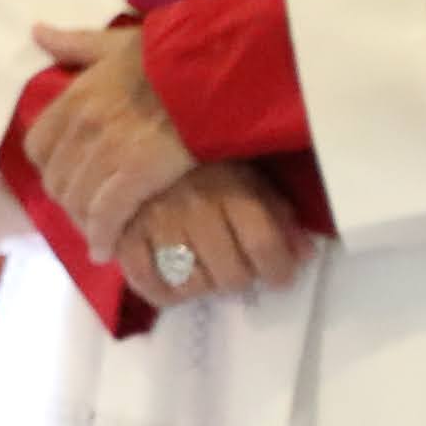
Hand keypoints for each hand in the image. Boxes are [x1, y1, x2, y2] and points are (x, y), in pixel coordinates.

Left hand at [24, 20, 195, 259]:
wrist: (215, 68)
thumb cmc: (171, 53)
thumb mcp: (116, 42)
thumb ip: (76, 44)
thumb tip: (38, 32)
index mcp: (74, 96)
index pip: (37, 145)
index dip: (50, 166)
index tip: (66, 176)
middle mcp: (80, 126)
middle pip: (55, 178)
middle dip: (67, 199)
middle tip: (84, 213)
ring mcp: (105, 152)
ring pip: (77, 200)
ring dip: (84, 221)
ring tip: (97, 234)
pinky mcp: (135, 175)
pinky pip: (106, 215)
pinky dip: (103, 236)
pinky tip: (106, 249)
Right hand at [120, 162, 317, 309]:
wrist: (139, 133)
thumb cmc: (204, 160)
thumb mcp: (250, 175)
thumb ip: (279, 214)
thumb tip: (303, 254)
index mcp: (230, 188)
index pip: (263, 245)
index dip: (278, 270)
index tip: (279, 276)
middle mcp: (194, 208)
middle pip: (229, 274)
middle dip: (240, 279)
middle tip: (236, 270)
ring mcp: (154, 222)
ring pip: (190, 283)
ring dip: (203, 286)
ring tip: (204, 274)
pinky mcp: (122, 231)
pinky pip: (143, 278)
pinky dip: (160, 292)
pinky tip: (173, 285)